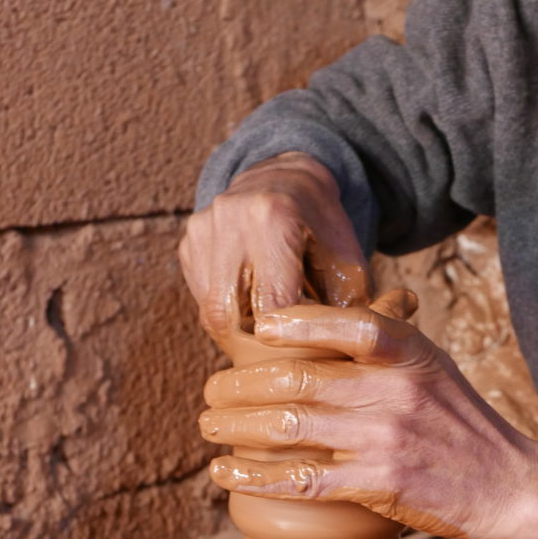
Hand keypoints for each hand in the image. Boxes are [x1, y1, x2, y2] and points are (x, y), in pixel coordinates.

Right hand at [180, 152, 370, 351]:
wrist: (285, 177)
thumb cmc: (322, 225)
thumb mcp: (348, 260)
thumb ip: (343, 308)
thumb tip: (331, 360)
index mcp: (274, 216)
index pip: (271, 302)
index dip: (287, 339)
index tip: (302, 357)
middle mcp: (230, 218)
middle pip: (231, 314)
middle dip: (256, 345)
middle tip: (280, 361)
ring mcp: (203, 230)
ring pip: (212, 311)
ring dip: (239, 334)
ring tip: (268, 339)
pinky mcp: (190, 243)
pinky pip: (203, 298)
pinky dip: (227, 314)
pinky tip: (251, 310)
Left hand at [198, 290, 532, 538]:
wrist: (507, 483)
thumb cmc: (460, 421)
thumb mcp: (432, 367)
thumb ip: (383, 344)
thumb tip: (322, 319)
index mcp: (409, 354)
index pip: (349, 325)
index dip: (297, 322)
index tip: (258, 326)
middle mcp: (395, 391)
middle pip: (299, 379)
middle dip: (241, 384)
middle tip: (210, 390)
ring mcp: (385, 439)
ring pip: (291, 427)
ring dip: (236, 426)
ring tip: (207, 426)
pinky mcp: (378, 485)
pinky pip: (303, 479)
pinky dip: (256, 476)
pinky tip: (226, 473)